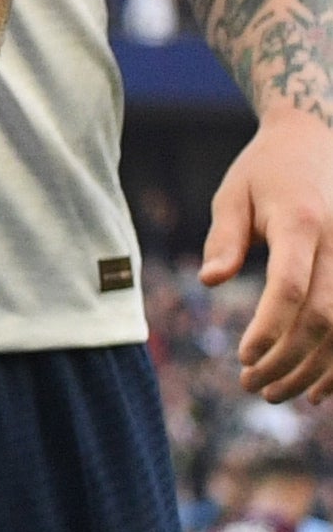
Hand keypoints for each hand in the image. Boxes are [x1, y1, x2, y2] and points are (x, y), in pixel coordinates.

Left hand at [204, 108, 332, 401]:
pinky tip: (320, 389)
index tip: (243, 357)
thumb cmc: (265, 170)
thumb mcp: (233, 193)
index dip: (270, 329)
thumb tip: (210, 281)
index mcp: (301, 223)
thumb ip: (224, 238)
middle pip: (324, 318)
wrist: (318, 139)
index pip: (291, 287)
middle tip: (251, 386)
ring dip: (317, 370)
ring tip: (275, 393)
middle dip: (289, 360)